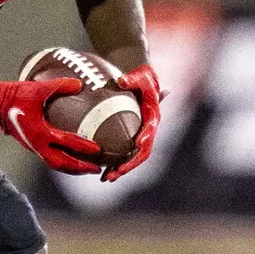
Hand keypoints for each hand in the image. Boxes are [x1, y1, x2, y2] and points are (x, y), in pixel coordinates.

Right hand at [0, 78, 102, 174]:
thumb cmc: (14, 96)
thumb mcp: (38, 89)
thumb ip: (59, 86)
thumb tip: (79, 84)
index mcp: (40, 132)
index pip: (66, 143)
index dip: (83, 147)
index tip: (97, 149)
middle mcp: (37, 144)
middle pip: (62, 163)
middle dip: (80, 168)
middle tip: (96, 169)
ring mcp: (33, 147)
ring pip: (55, 164)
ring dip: (71, 169)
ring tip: (86, 169)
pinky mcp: (31, 145)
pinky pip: (49, 159)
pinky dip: (62, 163)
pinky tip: (70, 159)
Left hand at [103, 64, 162, 181]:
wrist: (144, 80)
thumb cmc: (143, 77)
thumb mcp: (140, 75)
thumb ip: (132, 79)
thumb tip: (121, 81)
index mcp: (153, 118)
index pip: (150, 132)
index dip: (145, 139)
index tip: (137, 145)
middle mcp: (148, 131)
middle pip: (141, 153)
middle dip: (130, 164)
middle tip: (116, 172)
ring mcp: (139, 136)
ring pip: (132, 158)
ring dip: (120, 170)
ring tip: (106, 179)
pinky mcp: (130, 138)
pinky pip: (123, 154)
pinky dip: (114, 164)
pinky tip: (101, 173)